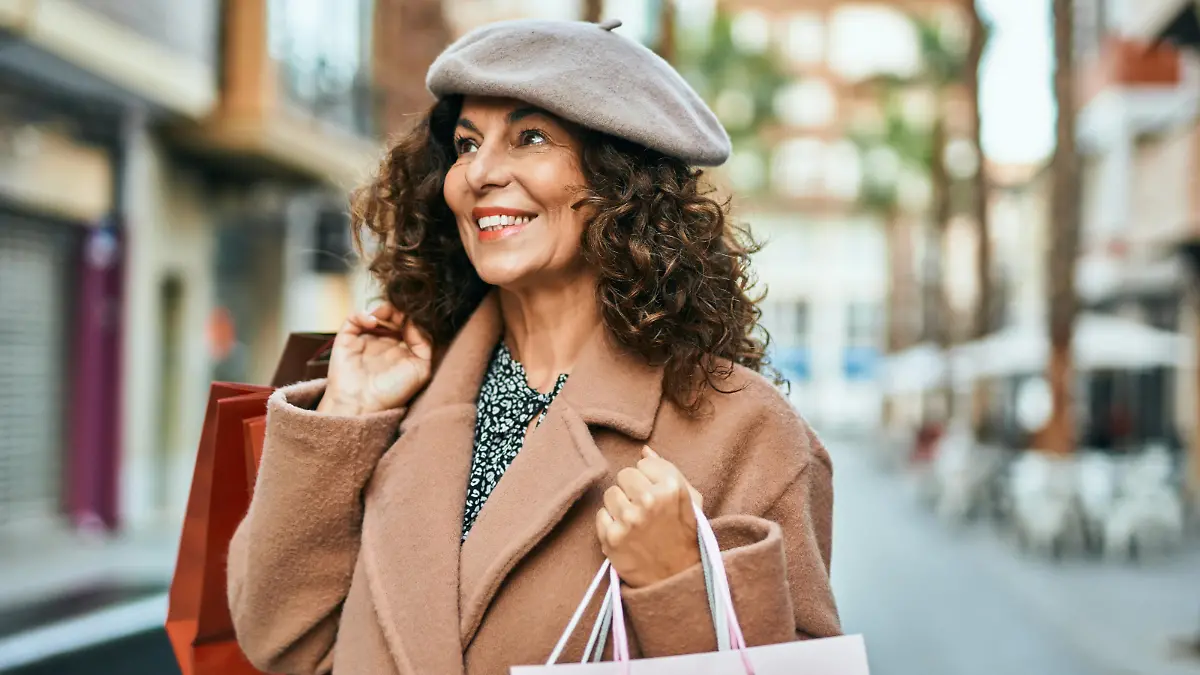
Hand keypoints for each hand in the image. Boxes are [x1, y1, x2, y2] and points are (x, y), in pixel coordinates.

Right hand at [317, 304, 432, 415]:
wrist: (362, 404)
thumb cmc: (392, 392)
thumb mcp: (420, 369)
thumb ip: (424, 343)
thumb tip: (415, 321)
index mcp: (402, 349)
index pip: (409, 324)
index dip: (412, 317)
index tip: (414, 316)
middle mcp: (384, 342)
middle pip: (393, 315)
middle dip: (398, 311)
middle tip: (401, 313)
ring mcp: (365, 339)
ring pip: (375, 313)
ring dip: (383, 310)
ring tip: (387, 316)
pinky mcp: (347, 339)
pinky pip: (353, 318)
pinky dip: (363, 314)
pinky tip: (372, 322)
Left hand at [596, 446, 703, 587]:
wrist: (676, 577)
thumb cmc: (685, 534)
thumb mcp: (690, 499)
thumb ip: (667, 470)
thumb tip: (644, 450)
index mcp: (672, 487)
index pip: (643, 463)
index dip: (649, 479)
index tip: (657, 494)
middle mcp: (650, 500)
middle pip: (624, 475)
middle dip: (632, 489)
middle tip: (644, 508)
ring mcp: (629, 519)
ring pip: (610, 493)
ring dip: (619, 506)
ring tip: (635, 521)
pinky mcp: (612, 537)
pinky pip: (601, 515)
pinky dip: (610, 524)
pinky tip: (626, 534)